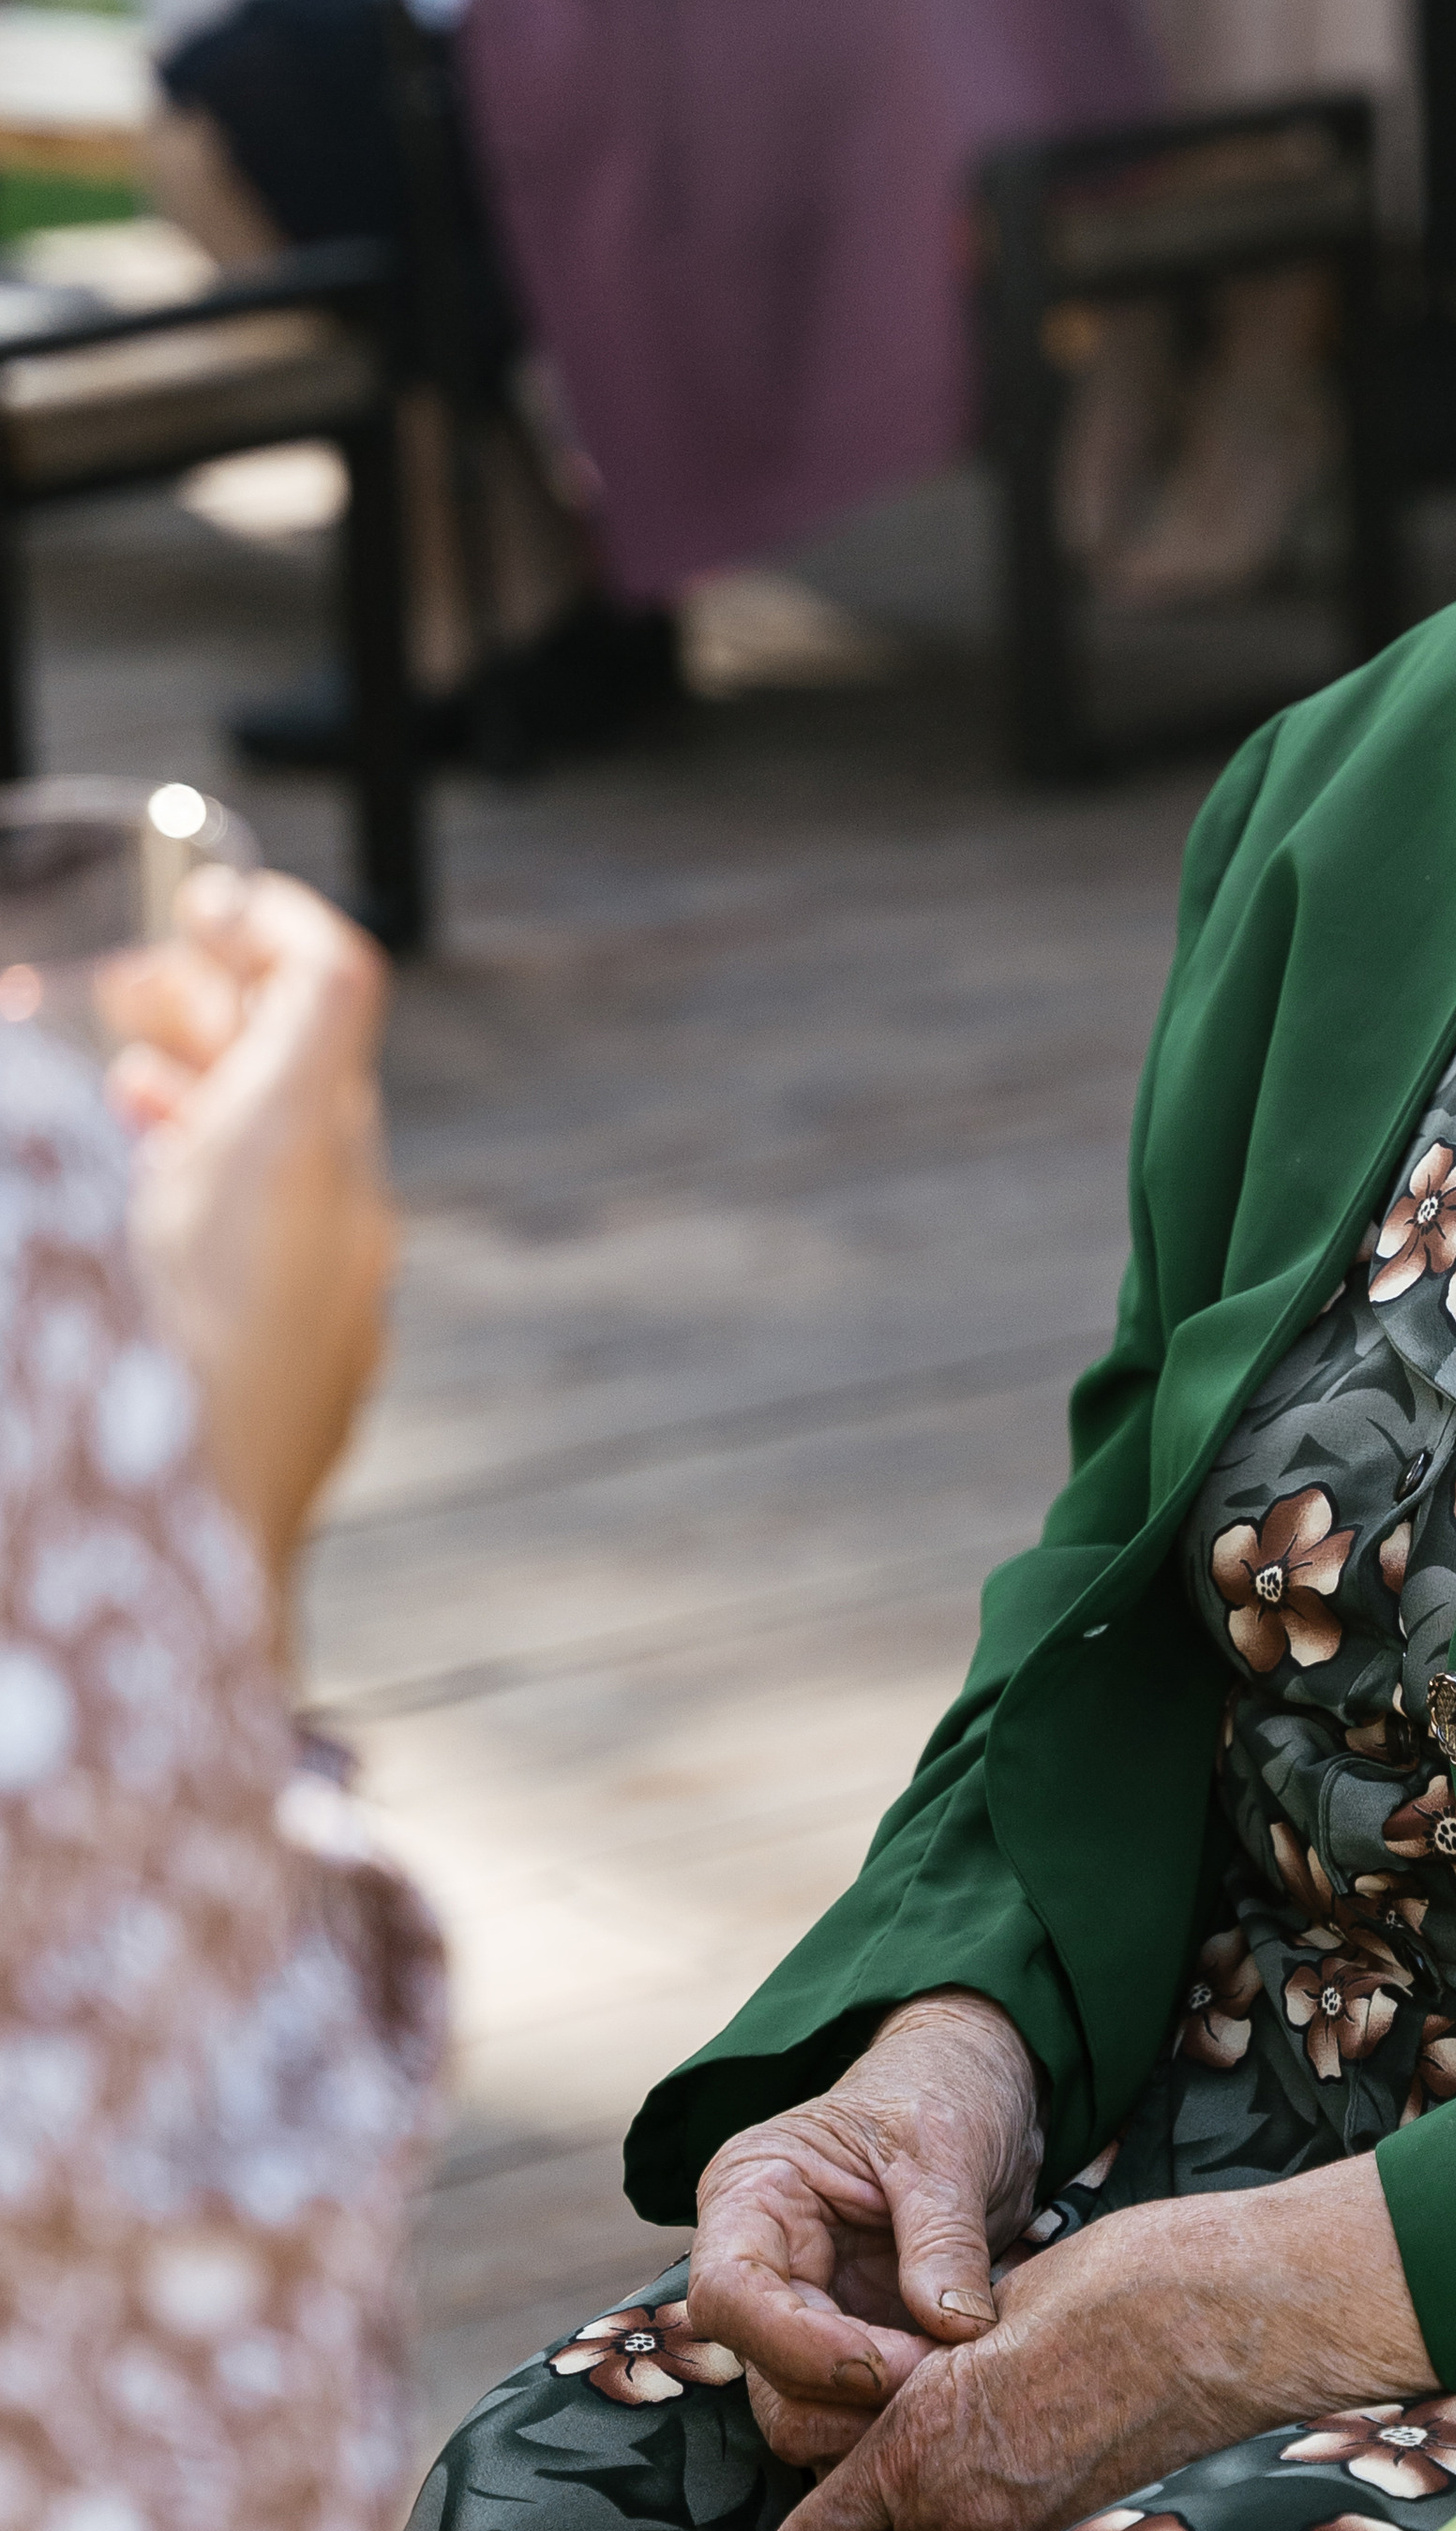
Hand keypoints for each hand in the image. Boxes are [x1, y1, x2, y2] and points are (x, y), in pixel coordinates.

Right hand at [106, 869, 393, 1611]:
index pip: (329, 982)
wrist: (161, 1629)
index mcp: (288, 1158)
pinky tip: (147, 1220)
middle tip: (134, 990)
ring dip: (222, 1105)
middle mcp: (344, 1224)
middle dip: (224, 1012)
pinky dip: (230, 1200)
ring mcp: (344, 1313)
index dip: (269, 921)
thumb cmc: (98, 1409)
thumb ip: (47, 1144)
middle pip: (317, 1071)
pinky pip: (299, 1253)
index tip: (205, 901)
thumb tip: (35, 1097)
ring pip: (308, 1166)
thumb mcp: (55, 1225)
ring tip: (128, 1090)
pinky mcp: (320, 1390)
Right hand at [685, 1992, 1045, 2474]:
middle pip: (766, 2372)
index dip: (801, 2348)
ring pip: (801, 2412)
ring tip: (960, 2381)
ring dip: (877, 2419)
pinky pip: (850, 2413)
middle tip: (951, 2379)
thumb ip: (943, 2236)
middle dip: (856, 2393)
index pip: (731, 2294)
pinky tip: (955, 2391)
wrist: (974, 2092)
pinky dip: (897, 2418)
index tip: (890, 2366)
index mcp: (753, 2192)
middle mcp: (761, 2264)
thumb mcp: (947, 2142)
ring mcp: (802, 2314)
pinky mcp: (846, 2349)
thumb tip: (954, 2329)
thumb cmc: (943, 2089)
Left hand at [762, 2151, 1434, 2530]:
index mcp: (917, 2446)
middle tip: (860, 2515)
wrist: (1238, 2312)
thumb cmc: (1122, 2281)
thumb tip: (903, 2398)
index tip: (807, 2519)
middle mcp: (958, 2518)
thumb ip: (932, 2371)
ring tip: (937, 2496)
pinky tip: (1010, 2490)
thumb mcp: (996, 2308)